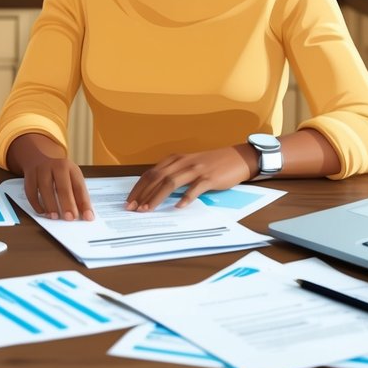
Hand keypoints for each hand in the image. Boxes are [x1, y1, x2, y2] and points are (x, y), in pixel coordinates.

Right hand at [8, 133, 93, 220]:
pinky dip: (35, 203)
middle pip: (62, 186)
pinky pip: (31, 190)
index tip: (88, 217)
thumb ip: (76, 194)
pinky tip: (41, 211)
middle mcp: (57, 166)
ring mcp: (42, 169)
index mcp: (71, 168)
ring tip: (54, 217)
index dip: (84, 203)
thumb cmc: (58, 173)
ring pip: (45, 188)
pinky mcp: (29, 174)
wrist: (37, 158)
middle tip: (70, 218)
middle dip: (67, 204)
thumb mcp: (70, 178)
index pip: (79, 187)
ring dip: (50, 204)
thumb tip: (84, 215)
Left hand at [125, 146, 251, 211]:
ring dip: (157, 197)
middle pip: (156, 178)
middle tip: (132, 209)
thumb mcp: (189, 165)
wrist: (238, 158)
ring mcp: (196, 169)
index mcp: (175, 159)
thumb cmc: (212, 164)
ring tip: (148, 210)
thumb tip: (155, 192)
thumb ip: (174, 174)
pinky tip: (178, 207)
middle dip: (142, 194)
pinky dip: (186, 198)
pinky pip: (195, 188)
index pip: (150, 173)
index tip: (129, 201)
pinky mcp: (209, 177)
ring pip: (171, 182)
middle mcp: (182, 162)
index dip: (138, 188)